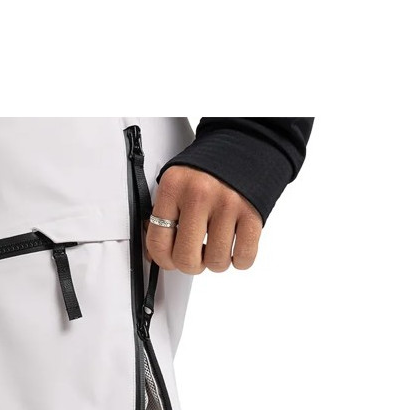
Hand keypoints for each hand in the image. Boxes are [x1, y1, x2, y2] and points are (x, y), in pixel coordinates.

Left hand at [145, 167, 262, 273]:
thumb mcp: (178, 181)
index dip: (162, 260)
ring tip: (217, 247)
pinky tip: (235, 247)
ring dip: (216, 263)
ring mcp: (228, 204)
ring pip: (216, 262)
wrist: (247, 144)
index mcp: (174, 186)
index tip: (169, 260)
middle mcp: (199, 194)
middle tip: (196, 256)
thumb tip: (157, 252)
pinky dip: (239, 260)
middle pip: (186, 258)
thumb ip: (166, 213)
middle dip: (191, 265)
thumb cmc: (210, 169)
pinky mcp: (252, 213)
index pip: (158, 240)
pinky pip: (243, 257)